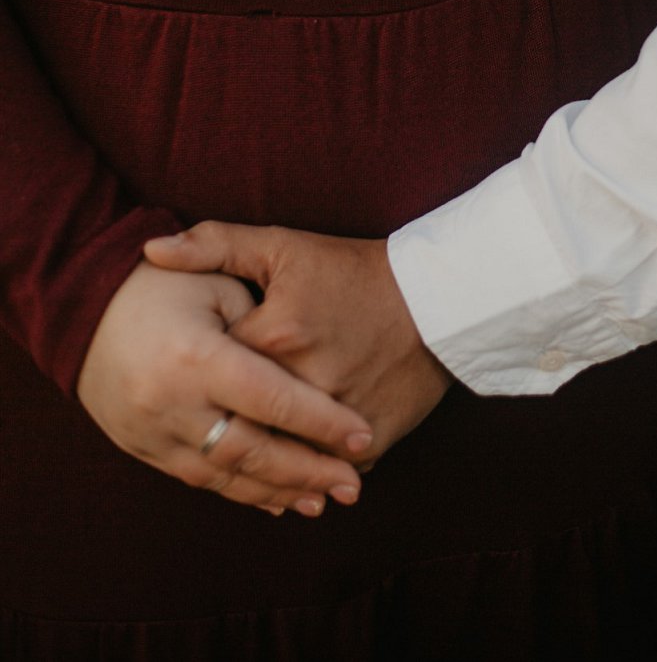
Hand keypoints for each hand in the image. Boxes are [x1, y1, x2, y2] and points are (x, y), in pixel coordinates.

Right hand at [78, 261, 372, 515]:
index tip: (363, 437)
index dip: (322, 422)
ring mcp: (153, 433)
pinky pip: (199, 479)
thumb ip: (261, 319)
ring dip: (278, 490)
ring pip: (226, 475)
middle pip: (253, 450)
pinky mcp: (143, 448)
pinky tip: (276, 499)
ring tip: (324, 499)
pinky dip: (241, 491)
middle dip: (308, 471)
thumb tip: (306, 370)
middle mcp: (172, 403)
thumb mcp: (216, 281)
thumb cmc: (164, 285)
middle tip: (354, 486)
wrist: (84, 309)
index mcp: (196, 356)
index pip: (272, 399)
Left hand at [144, 224, 452, 464]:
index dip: (196, 376)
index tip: (188, 379)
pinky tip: (293, 478)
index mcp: (273, 335)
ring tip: (244, 466)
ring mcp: (340, 417)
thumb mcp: (283, 246)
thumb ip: (215, 246)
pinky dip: (312, 473)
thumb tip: (151, 251)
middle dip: (222, 432)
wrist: (437, 295)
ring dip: (263, 468)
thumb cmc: (352, 269)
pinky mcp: (373, 439)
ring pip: (284, 459)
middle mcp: (305, 383)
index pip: (210, 371)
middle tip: (201, 432)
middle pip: (242, 425)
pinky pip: (328, 470)